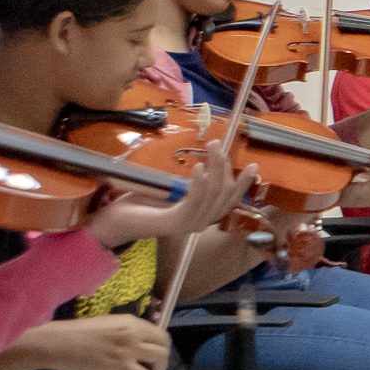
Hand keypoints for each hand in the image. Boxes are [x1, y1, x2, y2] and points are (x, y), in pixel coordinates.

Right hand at [26, 314, 171, 369]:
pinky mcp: (120, 365)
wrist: (56, 342)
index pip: (160, 332)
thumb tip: (134, 346)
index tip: (151, 354)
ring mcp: (127, 348)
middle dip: (162, 358)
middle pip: (164, 345)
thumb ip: (123, 334)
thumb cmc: (74, 335)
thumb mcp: (106, 327)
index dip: (159, 346)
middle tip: (151, 367)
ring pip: (160, 360)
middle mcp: (132, 332)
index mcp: (129, 321)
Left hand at [84, 162, 257, 250]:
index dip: (243, 183)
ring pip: (212, 195)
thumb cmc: (141, 203)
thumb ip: (189, 184)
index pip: (229, 199)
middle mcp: (200, 222)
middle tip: (218, 144)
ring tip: (211, 149)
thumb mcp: (171, 190)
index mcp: (202, 215)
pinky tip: (199, 168)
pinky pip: (194, 202)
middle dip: (226, 167)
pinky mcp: (175, 223)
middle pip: (224, 194)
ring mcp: (189, 224)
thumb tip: (207, 164)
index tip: (254, 166)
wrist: (116, 222)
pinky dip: (200, 184)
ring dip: (215, 169)